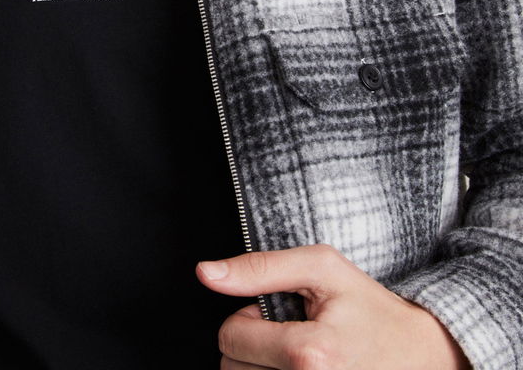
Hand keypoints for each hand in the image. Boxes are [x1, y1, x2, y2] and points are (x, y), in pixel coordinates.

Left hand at [196, 244, 471, 369]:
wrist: (423, 355)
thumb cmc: (370, 307)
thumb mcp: (321, 268)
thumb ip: (259, 267)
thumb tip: (205, 272)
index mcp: (310, 354)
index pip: (230, 337)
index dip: (247, 319)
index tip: (276, 316)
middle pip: (232, 369)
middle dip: (252, 347)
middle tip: (292, 336)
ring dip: (260, 368)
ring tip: (298, 356)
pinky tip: (296, 369)